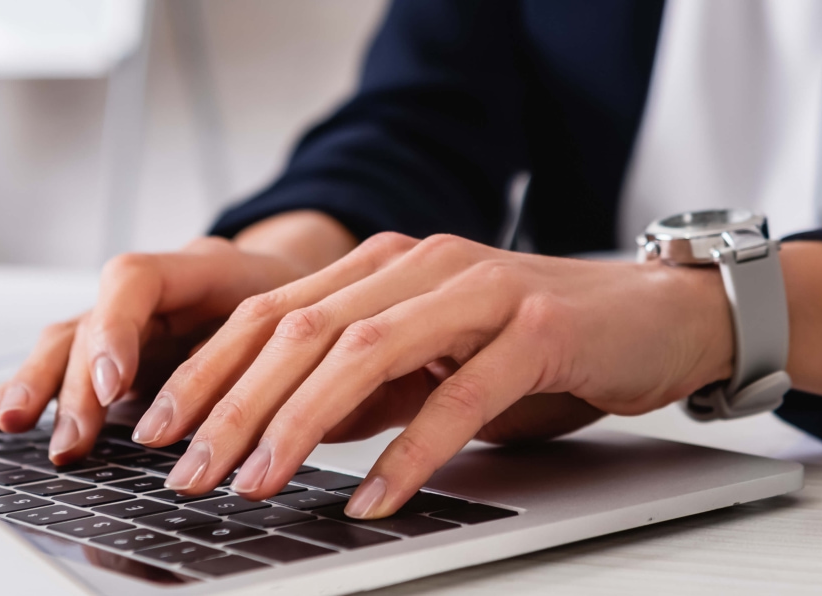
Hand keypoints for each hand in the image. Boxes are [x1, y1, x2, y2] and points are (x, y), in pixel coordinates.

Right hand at [0, 237, 305, 452]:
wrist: (298, 287)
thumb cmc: (303, 305)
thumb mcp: (301, 319)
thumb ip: (263, 357)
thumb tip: (232, 418)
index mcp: (197, 266)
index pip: (136, 280)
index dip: (117, 330)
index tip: (115, 387)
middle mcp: (150, 294)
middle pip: (91, 324)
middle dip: (75, 386)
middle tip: (71, 443)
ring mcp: (126, 323)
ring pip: (67, 345)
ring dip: (38, 388)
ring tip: (9, 425)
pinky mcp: (117, 356)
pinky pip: (65, 368)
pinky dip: (32, 390)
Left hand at [137, 233, 734, 518]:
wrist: (663, 315)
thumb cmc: (550, 341)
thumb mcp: (439, 359)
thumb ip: (370, 384)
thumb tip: (288, 429)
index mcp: (390, 262)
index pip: (272, 311)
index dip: (207, 371)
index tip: (158, 431)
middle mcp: (424, 262)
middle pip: (300, 330)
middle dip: (233, 406)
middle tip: (189, 471)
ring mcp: (480, 290)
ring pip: (362, 353)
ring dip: (298, 424)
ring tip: (257, 482)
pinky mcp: (536, 328)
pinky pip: (457, 395)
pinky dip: (408, 451)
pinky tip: (373, 497)